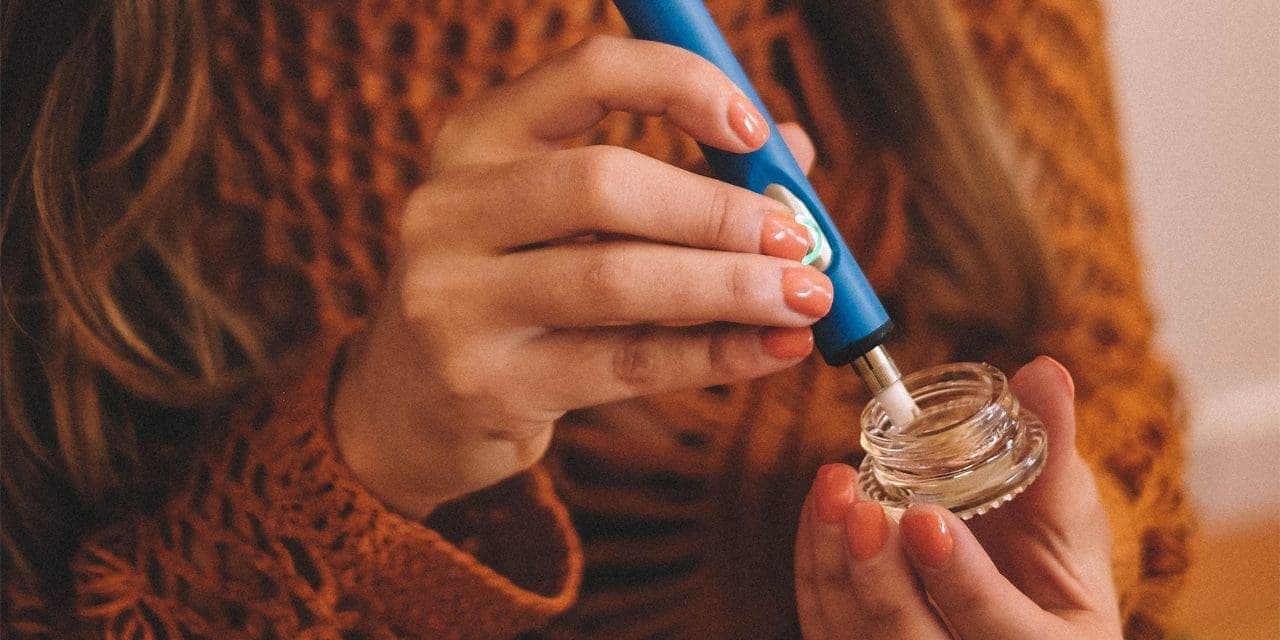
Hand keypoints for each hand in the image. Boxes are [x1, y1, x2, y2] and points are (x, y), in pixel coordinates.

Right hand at [333, 36, 825, 517]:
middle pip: (602, 183)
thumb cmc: (509, 293)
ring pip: (616, 279)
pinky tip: (771, 350)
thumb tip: (792, 157)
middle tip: (795, 238)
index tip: (753, 130)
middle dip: (716, 211)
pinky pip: (624, 363)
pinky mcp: (485, 383)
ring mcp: (454, 300)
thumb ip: (667, 182)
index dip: (680, 87)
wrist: (407, 406)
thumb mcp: (561, 222)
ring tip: (805, 298)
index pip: (585, 74)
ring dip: (729, 287)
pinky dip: (712, 355)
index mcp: (475, 140)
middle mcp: (449, 207)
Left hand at [795, 357, 1122, 638]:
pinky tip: (824, 509)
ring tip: (833, 490)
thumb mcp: (1066, 519)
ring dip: (834, 566)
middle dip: (882, 581)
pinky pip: (826, 626)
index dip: (961, 581)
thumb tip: (1043, 371)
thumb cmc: (1049, 568)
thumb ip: (1050, 451)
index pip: (999, 631)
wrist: (1013, 613)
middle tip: (861, 508)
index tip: (924, 516)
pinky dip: (816, 569)